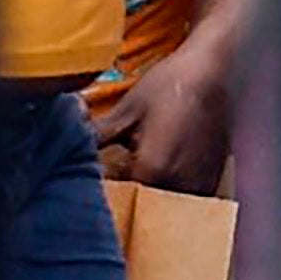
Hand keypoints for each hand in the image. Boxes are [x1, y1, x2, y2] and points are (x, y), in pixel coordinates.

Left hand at [90, 23, 241, 193]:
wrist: (212, 72)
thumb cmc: (169, 86)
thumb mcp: (128, 108)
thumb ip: (97, 133)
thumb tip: (68, 135)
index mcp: (153, 171)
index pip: (119, 198)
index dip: (105, 191)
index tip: (95, 181)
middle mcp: (179, 185)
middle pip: (144, 207)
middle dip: (128, 198)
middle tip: (115, 179)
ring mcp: (200, 185)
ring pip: (167, 207)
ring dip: (151, 199)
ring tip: (139, 177)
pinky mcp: (212, 179)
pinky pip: (186, 200)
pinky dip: (172, 194)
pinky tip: (163, 174)